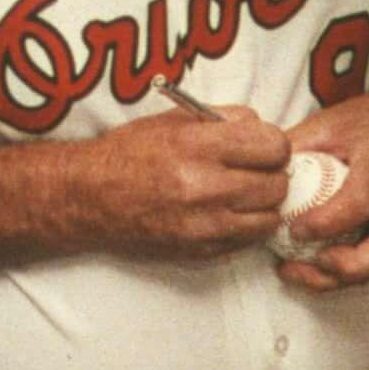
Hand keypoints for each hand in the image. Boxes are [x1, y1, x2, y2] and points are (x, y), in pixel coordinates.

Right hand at [58, 105, 291, 256]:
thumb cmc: (131, 152)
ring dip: (264, 204)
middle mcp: (204, 186)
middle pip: (277, 184)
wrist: (91, 196)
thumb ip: (225, 119)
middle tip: (256, 171)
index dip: (274, 145)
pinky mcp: (201, 250)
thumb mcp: (175, 120)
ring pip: (270, 216)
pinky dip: (248, 226)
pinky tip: (230, 212)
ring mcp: (204, 224)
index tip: (264, 147)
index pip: (273, 146)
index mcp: (198, 146)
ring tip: (246, 193)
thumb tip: (264, 129)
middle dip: (272, 174)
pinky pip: (248, 239)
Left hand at [269, 91, 368, 290]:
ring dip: (343, 279)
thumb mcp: (326, 123)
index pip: (361, 199)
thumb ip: (293, 149)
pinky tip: (312, 269)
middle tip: (310, 264)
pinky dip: (345, 274)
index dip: (329, 222)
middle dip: (350, 268)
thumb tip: (253, 174)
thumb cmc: (364, 123)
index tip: (295, 229)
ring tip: (298, 272)